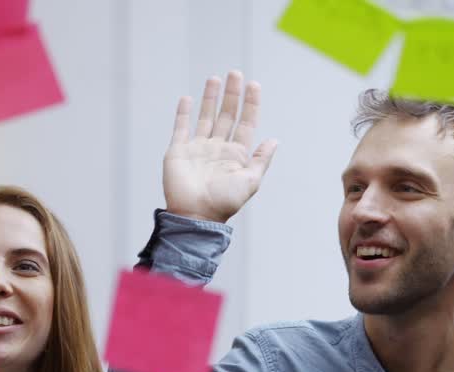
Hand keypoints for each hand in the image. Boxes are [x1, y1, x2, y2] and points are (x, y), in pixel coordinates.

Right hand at [163, 70, 277, 224]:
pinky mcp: (178, 151)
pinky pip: (181, 128)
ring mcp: (197, 148)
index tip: (253, 85)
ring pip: (205, 117)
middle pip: (226, 115)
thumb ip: (261, 160)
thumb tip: (274, 140)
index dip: (250, 103)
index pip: (245, 123)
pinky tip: (188, 98)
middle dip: (231, 94)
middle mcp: (217, 148)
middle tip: (235, 73)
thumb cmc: (224, 202)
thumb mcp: (251, 181)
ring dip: (210, 98)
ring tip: (215, 78)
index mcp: (236, 155)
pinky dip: (183, 113)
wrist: (195, 215)